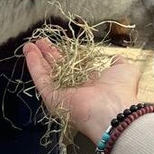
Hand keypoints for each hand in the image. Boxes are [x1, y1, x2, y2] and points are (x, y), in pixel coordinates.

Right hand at [23, 38, 141, 141]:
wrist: (112, 111)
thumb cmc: (121, 92)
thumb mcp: (124, 70)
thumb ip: (119, 63)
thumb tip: (117, 58)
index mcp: (91, 83)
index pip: (74, 67)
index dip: (66, 55)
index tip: (59, 44)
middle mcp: (75, 88)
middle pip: (57, 68)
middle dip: (49, 54)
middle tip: (40, 41)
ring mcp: (62, 93)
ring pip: (46, 73)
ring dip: (37, 58)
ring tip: (30, 44)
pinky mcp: (51, 97)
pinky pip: (41, 79)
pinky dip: (34, 64)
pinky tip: (29, 52)